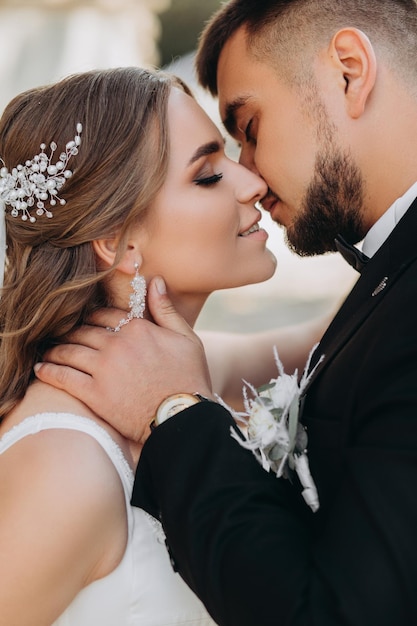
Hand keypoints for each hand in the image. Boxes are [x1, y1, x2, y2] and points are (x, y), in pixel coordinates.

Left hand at [34, 277, 212, 440]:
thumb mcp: (186, 338)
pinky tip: (40, 369)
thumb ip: (166, 309)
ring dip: (55, 350)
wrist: (184, 417)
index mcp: (137, 328)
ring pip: (69, 351)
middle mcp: (116, 344)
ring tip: (47, 352)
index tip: (83, 323)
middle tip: (57, 336)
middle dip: (68, 333)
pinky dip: (48, 371)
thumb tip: (156, 281)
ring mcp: (103, 369)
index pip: (104, 315)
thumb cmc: (189, 377)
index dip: (91, 318)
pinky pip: (63, 377)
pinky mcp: (94, 394)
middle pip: (82, 332)